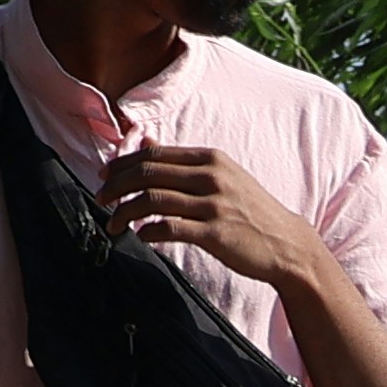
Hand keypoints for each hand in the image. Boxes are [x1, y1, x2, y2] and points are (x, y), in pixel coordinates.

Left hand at [93, 142, 326, 299]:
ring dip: (123, 212)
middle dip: (115, 187)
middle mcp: (211, 176)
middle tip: (99, 200)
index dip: (122, 164)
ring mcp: (214, 204)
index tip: (104, 177)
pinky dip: (147, 231)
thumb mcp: (222, 176)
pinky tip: (140, 236)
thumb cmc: (251, 211)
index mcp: (210, 159)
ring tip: (112, 224)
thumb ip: (183, 162)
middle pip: (147, 174)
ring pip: (152, 200)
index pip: (153, 154)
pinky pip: (169, 227)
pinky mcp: (215, 233)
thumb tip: (145, 143)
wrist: (286, 243)